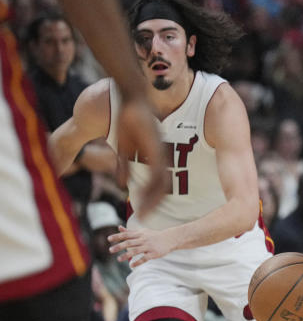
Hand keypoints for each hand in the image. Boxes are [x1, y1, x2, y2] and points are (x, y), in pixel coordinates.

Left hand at [108, 225, 176, 266]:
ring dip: (126, 255)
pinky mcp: (154, 253)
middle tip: (110, 250)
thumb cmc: (154, 235)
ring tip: (118, 259)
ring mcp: (149, 246)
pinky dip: (138, 262)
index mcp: (139, 234)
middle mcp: (143, 239)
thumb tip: (119, 228)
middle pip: (129, 243)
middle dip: (119, 246)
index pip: (127, 235)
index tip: (109, 239)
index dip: (118, 236)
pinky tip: (131, 265)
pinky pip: (145, 258)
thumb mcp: (142, 231)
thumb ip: (130, 231)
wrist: (170, 239)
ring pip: (136, 251)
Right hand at [115, 97, 166, 214]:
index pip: (158, 186)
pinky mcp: (156, 151)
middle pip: (162, 189)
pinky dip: (152, 190)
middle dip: (154, 205)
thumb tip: (123, 184)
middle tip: (147, 218)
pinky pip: (157, 176)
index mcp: (157, 159)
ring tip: (145, 215)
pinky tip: (145, 200)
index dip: (152, 200)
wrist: (132, 102)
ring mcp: (161, 156)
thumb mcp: (124, 150)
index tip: (146, 212)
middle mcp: (162, 159)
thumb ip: (124, 167)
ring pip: (161, 186)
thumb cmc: (128, 122)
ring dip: (153, 202)